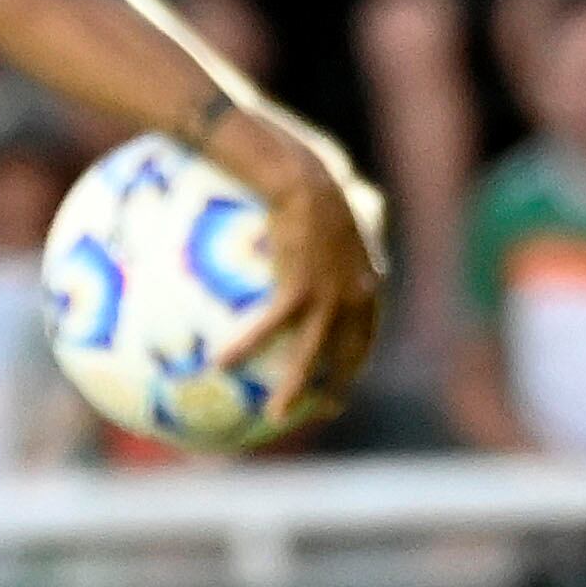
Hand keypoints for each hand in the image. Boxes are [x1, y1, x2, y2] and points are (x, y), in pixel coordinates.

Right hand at [215, 108, 391, 429]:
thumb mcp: (318, 198)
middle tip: (325, 409)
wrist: (300, 172)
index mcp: (364, 274)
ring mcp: (331, 293)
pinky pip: (270, 329)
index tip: (345, 371)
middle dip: (340, 383)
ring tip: (276, 415)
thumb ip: (312, 220)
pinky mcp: (302, 288)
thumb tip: (287, 220)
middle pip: (351, 348)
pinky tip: (218, 365)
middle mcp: (356, 290)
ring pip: (316, 352)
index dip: (358, 351)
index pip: (367, 324)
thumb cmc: (302, 176)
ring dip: (296, 387)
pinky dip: (247, 349)